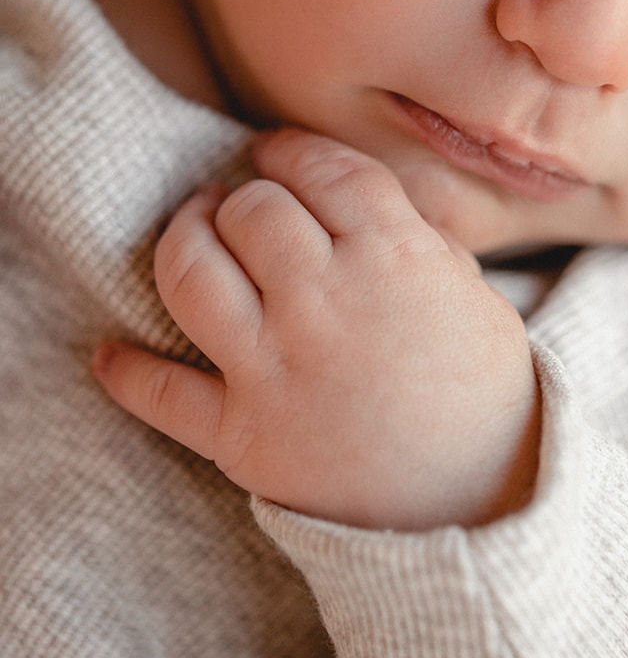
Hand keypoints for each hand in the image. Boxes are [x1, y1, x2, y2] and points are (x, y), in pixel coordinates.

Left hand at [94, 128, 539, 529]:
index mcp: (397, 256)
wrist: (486, 506)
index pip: (321, 170)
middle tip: (240, 205)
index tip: (276, 154)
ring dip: (183, 241)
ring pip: (191, 272)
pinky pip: (163, 395)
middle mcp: (327, 302)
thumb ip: (414, 238)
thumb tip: (351, 199)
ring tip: (194, 236)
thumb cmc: (486, 395)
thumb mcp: (474, 293)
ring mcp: (278, 369)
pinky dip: (128, 372)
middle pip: (251, 210)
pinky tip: (110, 354)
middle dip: (243, 198)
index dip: (290, 151)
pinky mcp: (244, 436)